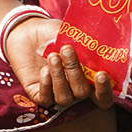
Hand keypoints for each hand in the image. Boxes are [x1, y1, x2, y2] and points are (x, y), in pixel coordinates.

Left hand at [0, 14, 114, 111]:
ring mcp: (56, 93)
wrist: (27, 32)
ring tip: (53, 56)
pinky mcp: (38, 94)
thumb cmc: (53, 34)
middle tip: (67, 50)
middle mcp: (73, 90)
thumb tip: (96, 47)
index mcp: (88, 79)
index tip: (100, 74)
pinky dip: (46, 85)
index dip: (105, 90)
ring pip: (64, 98)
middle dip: (76, 73)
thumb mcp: (71, 36)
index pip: (103, 97)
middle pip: (82, 94)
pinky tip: (44, 70)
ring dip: (59, 77)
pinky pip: (45, 99)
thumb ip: (84, 45)